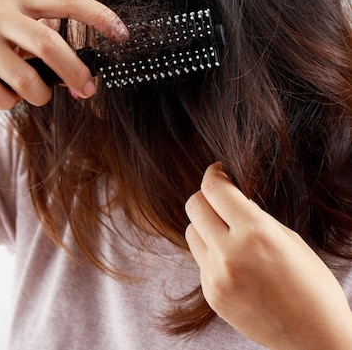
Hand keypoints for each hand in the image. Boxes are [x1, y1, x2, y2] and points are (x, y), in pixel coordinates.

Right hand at [0, 0, 127, 108]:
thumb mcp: (6, 22)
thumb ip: (39, 37)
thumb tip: (81, 75)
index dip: (99, 15)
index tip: (122, 34)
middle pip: (49, 45)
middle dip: (75, 73)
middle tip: (87, 90)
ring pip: (24, 79)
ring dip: (38, 96)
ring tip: (35, 95)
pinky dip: (9, 103)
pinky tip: (3, 96)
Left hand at [185, 163, 351, 349]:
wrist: (314, 338)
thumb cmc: (312, 286)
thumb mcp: (290, 240)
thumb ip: (255, 217)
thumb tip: (231, 197)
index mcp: (255, 233)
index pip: (215, 190)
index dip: (213, 175)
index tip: (217, 171)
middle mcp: (229, 252)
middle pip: (194, 206)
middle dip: (205, 197)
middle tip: (220, 200)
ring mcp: (215, 276)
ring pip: (191, 233)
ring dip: (205, 226)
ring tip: (230, 235)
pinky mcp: (211, 294)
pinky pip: (200, 261)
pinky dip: (212, 254)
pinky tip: (236, 264)